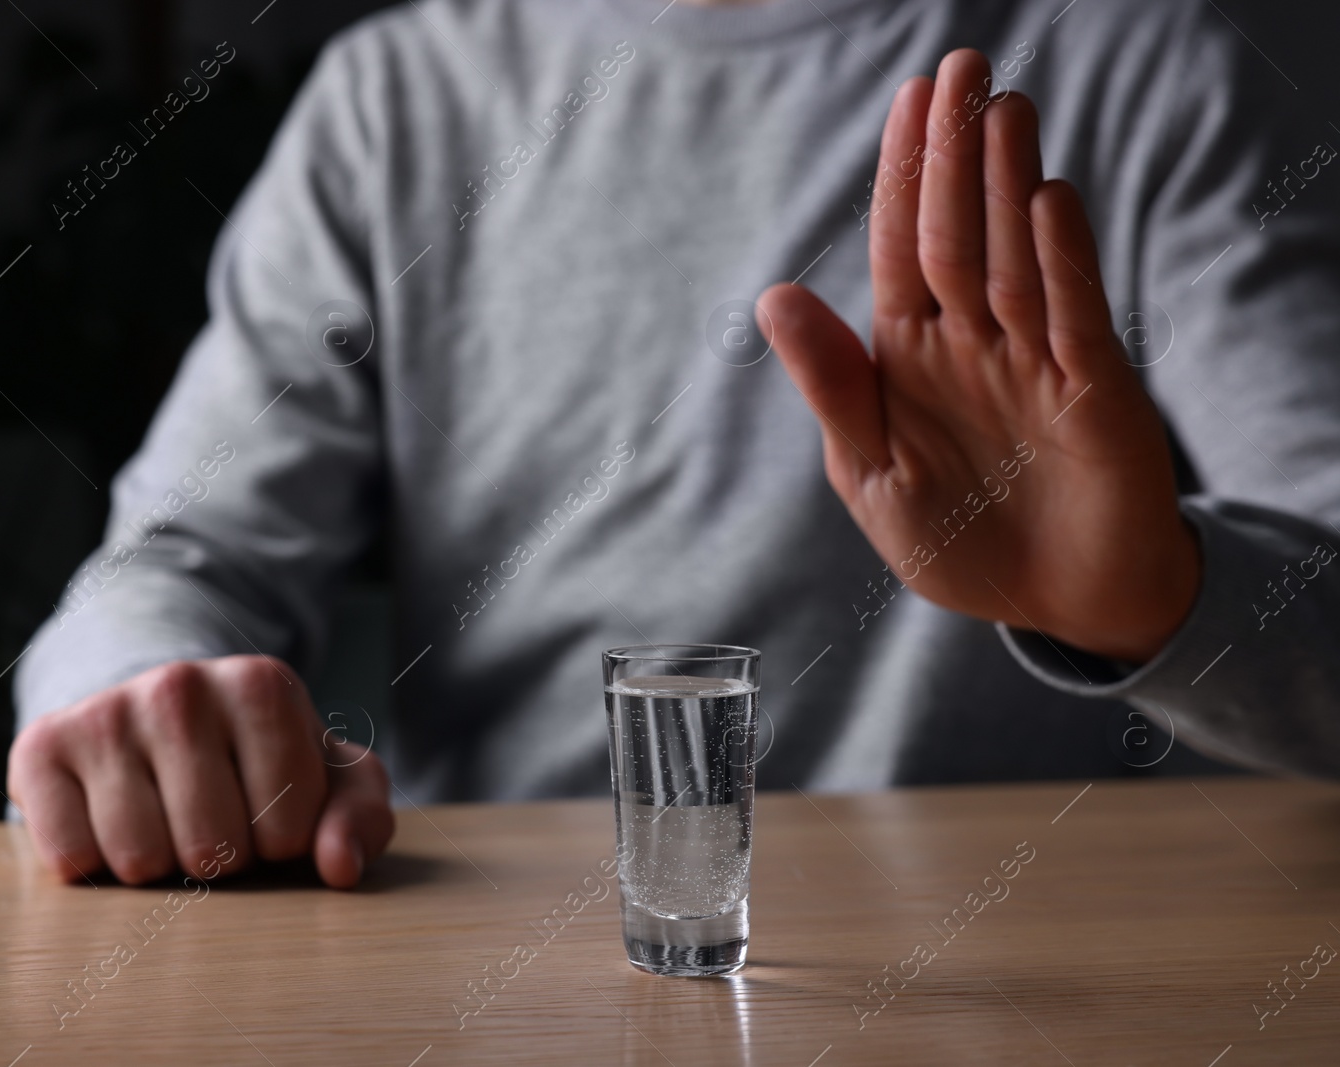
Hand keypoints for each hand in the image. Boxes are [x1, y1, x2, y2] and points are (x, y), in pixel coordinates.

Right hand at [7, 655, 393, 886]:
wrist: (151, 720)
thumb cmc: (254, 762)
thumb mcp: (326, 779)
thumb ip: (360, 818)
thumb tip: (339, 867)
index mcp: (262, 685)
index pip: (289, 828)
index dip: (281, 841)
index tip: (265, 807)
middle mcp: (181, 684)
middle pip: (212, 849)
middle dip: (219, 859)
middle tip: (209, 819)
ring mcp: (106, 711)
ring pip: (140, 859)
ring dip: (157, 866)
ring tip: (163, 820)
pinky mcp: (40, 746)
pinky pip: (72, 858)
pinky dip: (93, 864)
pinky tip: (108, 822)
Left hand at [759, 49, 1199, 663]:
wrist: (1059, 603)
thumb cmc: (958, 544)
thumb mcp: (872, 474)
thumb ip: (833, 387)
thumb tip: (773, 295)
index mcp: (909, 357)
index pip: (902, 248)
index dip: (904, 176)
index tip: (907, 100)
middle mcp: (973, 342)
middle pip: (958, 233)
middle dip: (954, 154)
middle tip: (960, 65)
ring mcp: (1037, 359)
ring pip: (1015, 255)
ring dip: (1007, 184)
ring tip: (1001, 107)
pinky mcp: (1094, 389)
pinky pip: (1073, 313)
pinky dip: (1060, 260)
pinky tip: (1048, 198)